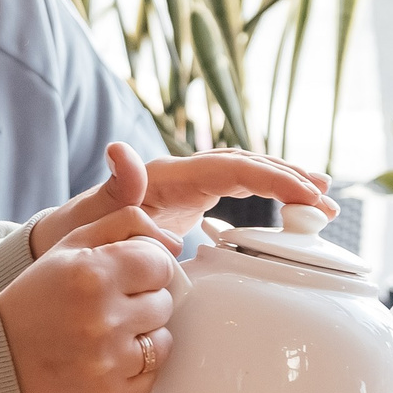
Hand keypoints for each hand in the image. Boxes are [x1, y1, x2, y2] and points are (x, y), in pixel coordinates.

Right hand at [0, 205, 180, 392]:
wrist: (1, 356)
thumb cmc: (39, 297)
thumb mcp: (69, 244)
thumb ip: (123, 224)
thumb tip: (176, 242)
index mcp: (93, 274)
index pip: (160, 265)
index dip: (147, 270)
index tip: (127, 278)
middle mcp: (103, 319)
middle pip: (163, 304)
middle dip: (143, 303)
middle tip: (111, 308)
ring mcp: (108, 362)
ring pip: (162, 343)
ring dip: (143, 337)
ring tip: (110, 335)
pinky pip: (152, 378)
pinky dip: (135, 370)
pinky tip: (108, 360)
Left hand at [30, 142, 334, 258]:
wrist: (65, 243)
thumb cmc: (78, 234)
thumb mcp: (94, 214)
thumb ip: (115, 187)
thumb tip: (121, 150)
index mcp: (169, 175)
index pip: (232, 168)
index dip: (271, 178)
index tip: (306, 193)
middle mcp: (183, 175)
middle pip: (248, 165)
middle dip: (290, 178)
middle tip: (327, 199)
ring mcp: (189, 188)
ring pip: (248, 176)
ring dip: (287, 184)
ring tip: (326, 202)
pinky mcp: (192, 204)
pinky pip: (239, 195)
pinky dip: (268, 199)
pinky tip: (294, 213)